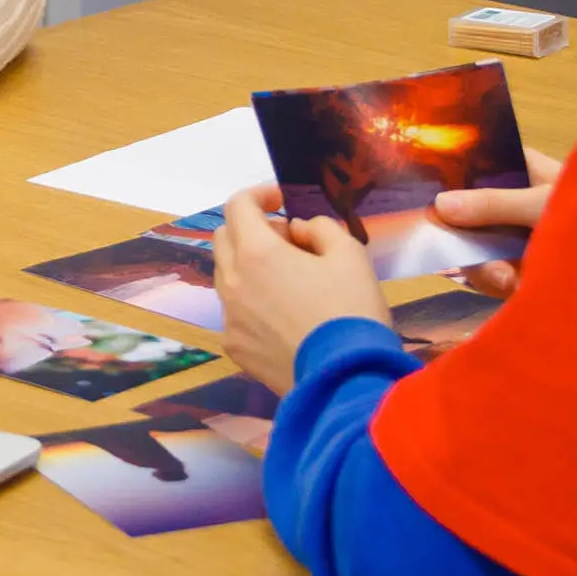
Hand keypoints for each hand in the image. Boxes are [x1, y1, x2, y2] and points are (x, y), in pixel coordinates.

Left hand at [212, 186, 389, 396]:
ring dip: (251, 265)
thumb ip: (320, 228)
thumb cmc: (351, 310)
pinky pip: (236, 311)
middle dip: (253, 229)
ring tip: (291, 279)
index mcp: (257, 253)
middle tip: (291, 241)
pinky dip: (253, 301)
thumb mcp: (349, 253)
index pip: (238, 206)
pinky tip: (286, 316)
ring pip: (227, 276)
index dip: (259, 195)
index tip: (281, 200)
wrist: (346, 380)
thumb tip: (298, 231)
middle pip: (225, 238)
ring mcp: (230, 318)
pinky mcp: (235, 348)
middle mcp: (233, 283)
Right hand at [433, 146, 561, 298]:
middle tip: (456, 247)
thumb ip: (493, 204)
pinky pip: (489, 277)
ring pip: (473, 248)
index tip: (424, 193)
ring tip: (508, 280)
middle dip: (461, 236)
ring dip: (483, 267)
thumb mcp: (544, 204)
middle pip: (465, 213)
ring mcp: (517, 239)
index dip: (449, 177)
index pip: (476, 164)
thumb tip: (438, 204)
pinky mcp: (522, 272)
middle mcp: (515, 203)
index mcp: (524, 171)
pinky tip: (516, 289)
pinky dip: (496, 285)